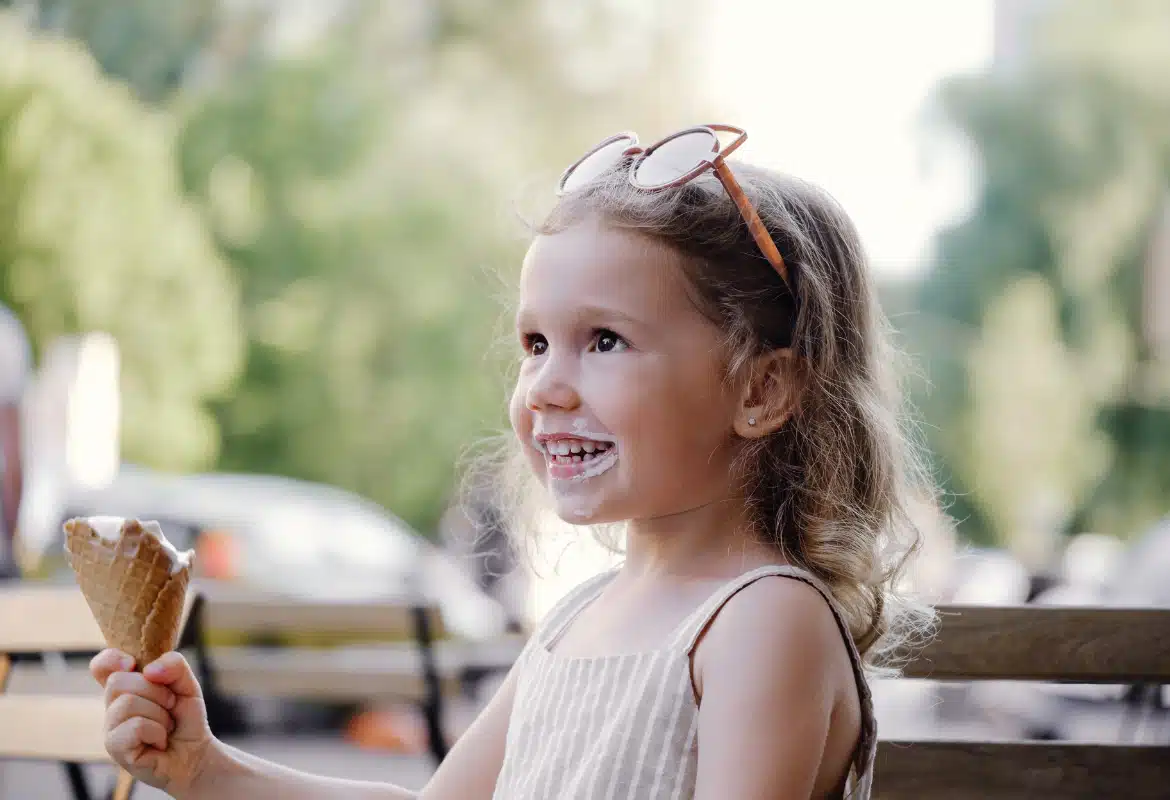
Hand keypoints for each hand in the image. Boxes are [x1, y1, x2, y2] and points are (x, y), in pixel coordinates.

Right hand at [90, 649, 216, 795]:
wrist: (195, 752)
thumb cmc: (185, 718)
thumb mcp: (187, 684)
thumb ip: (174, 665)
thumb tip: (149, 670)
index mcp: (126, 687)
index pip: (101, 666)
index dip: (111, 659)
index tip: (132, 664)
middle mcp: (112, 707)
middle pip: (118, 681)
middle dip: (156, 691)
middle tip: (169, 706)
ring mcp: (111, 728)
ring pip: (127, 703)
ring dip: (159, 713)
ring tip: (165, 725)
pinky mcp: (115, 749)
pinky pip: (136, 727)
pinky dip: (157, 731)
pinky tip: (160, 741)